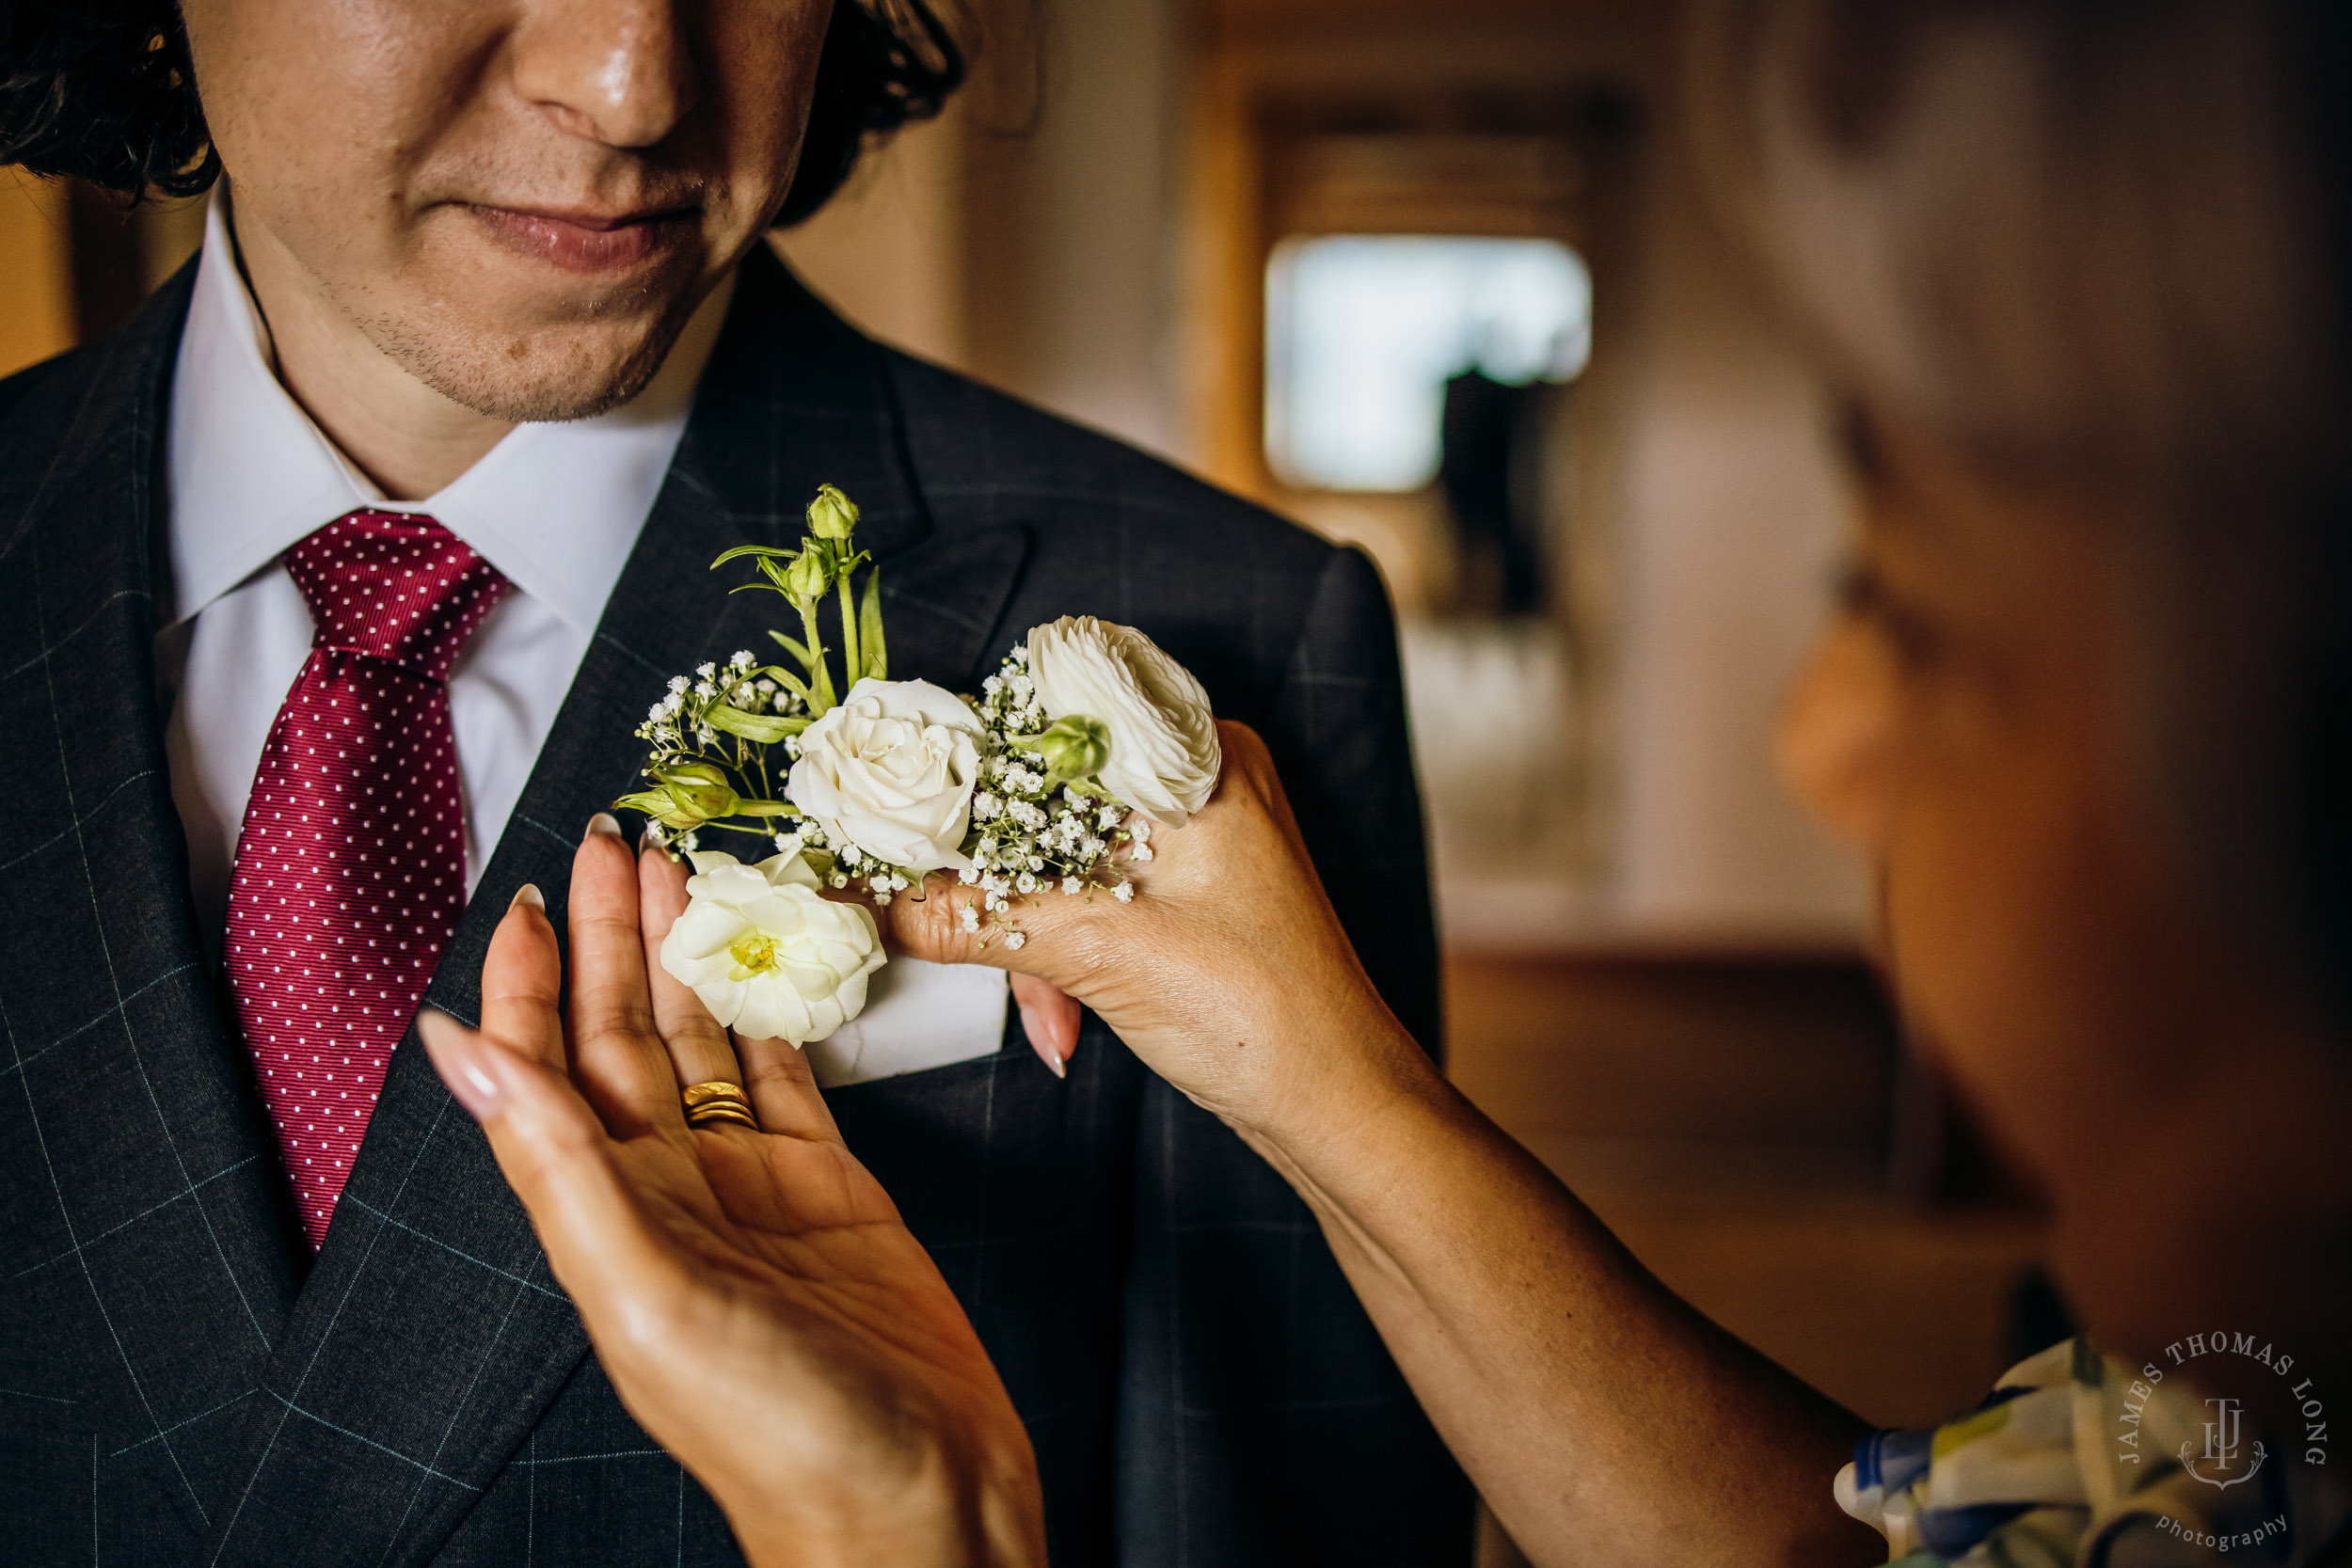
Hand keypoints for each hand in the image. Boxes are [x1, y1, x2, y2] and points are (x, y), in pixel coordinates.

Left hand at [418, 817, 1044, 1567]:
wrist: (918, 1502)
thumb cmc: (781, 1434)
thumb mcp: (647, 1293)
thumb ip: (556, 1164)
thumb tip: (458, 1052)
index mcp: (609, 1212)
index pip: (544, 1067)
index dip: (526, 979)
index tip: (530, 892)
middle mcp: (671, 1190)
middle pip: (623, 1034)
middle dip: (611, 936)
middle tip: (620, 841)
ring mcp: (753, 1188)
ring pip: (706, 1044)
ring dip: (688, 959)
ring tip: (687, 874)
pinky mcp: (832, 1192)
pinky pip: (790, 1077)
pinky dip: (778, 1013)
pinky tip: (771, 966)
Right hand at [875, 722, 1423, 1139]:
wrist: (1338, 1109)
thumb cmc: (1263, 1016)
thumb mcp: (1102, 954)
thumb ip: (974, 917)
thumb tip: (865, 898)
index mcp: (1198, 755)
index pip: (1050, 725)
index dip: (965, 765)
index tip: (890, 808)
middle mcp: (1199, 778)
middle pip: (1045, 799)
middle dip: (995, 878)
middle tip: (931, 912)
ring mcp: (1195, 838)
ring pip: (1060, 858)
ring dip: (1030, 936)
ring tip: (1044, 1009)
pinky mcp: (1183, 895)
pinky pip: (1090, 900)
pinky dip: (1064, 957)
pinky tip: (1063, 1024)